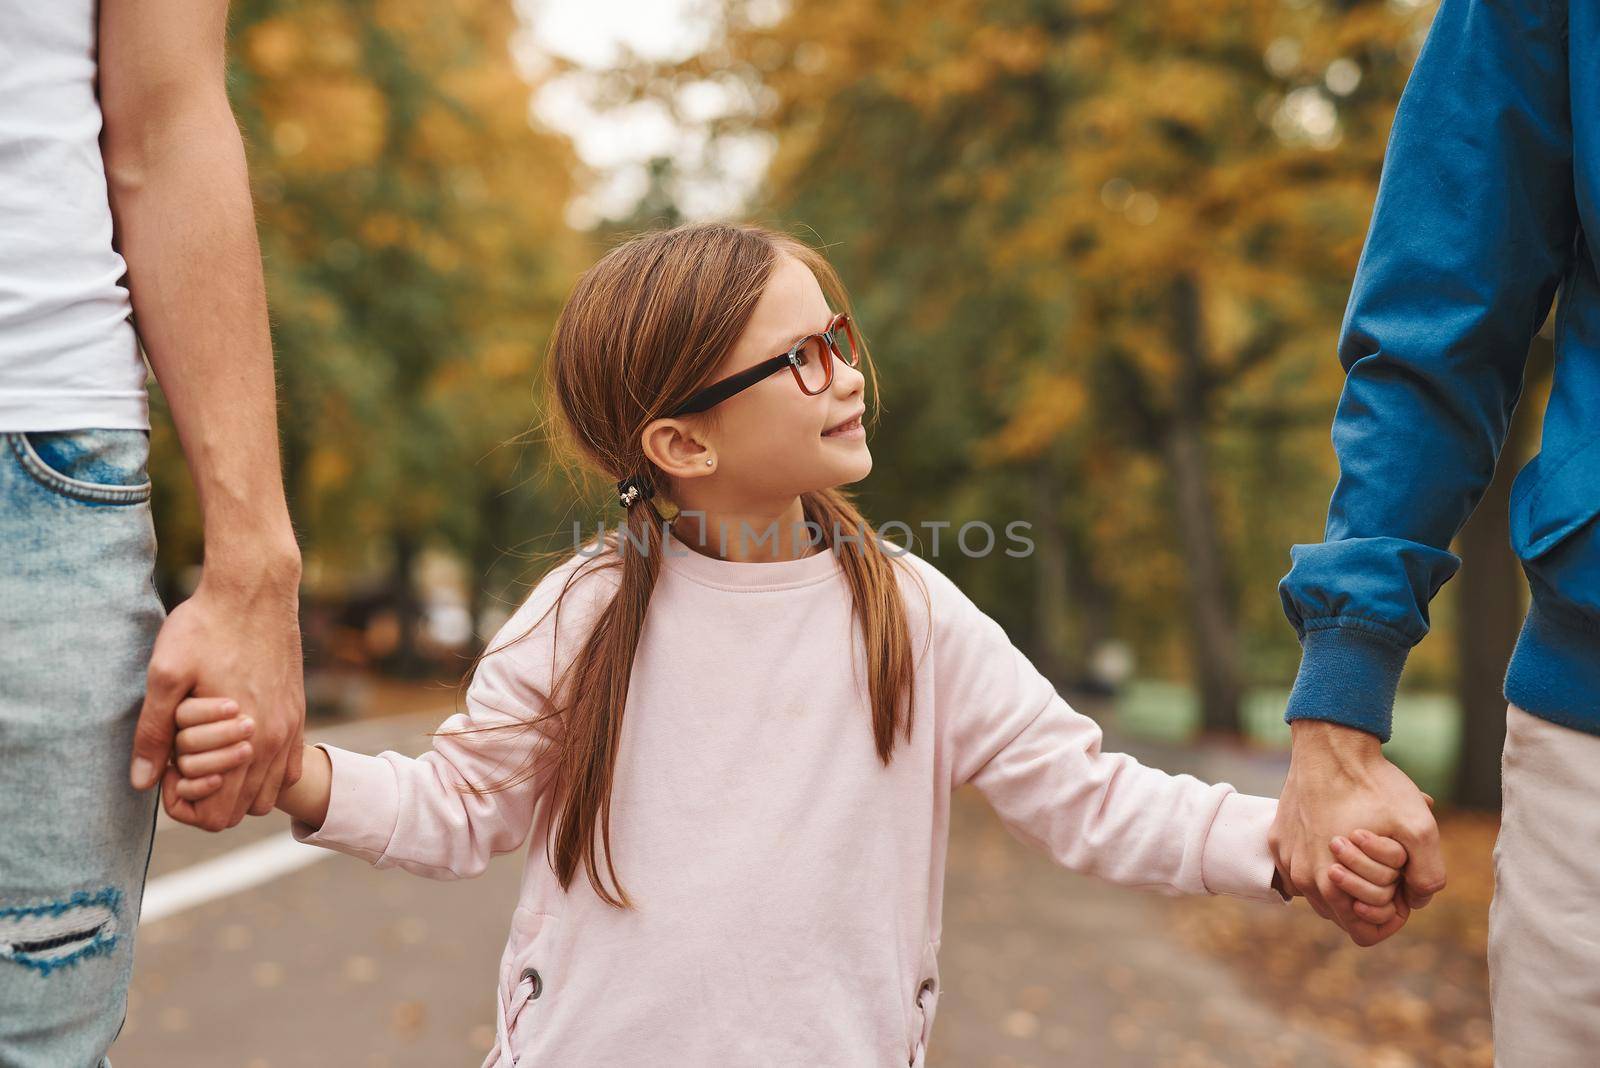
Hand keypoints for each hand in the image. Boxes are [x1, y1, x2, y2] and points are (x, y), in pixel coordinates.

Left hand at [131, 557, 305, 830]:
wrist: (255, 588)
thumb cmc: (206, 626)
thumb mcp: (165, 675)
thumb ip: (154, 733)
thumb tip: (142, 782)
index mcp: (244, 739)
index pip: (216, 816)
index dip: (183, 804)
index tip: (167, 771)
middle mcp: (274, 740)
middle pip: (241, 812)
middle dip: (208, 799)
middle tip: (183, 763)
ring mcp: (290, 727)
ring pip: (267, 794)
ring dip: (237, 787)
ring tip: (209, 754)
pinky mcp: (297, 712)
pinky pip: (288, 768)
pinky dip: (264, 771)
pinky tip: (237, 743)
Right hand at [1270, 720, 1444, 946]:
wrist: (1330, 744)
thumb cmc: (1373, 785)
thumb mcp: (1420, 830)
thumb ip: (1428, 876)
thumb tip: (1418, 899)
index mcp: (1330, 887)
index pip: (1363, 933)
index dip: (1391, 917)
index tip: (1402, 887)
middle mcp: (1301, 880)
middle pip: (1343, 912)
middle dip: (1369, 895)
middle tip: (1387, 861)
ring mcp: (1286, 859)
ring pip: (1322, 890)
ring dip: (1346, 877)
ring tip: (1365, 844)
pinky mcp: (1278, 838)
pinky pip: (1304, 866)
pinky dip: (1324, 858)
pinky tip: (1339, 829)